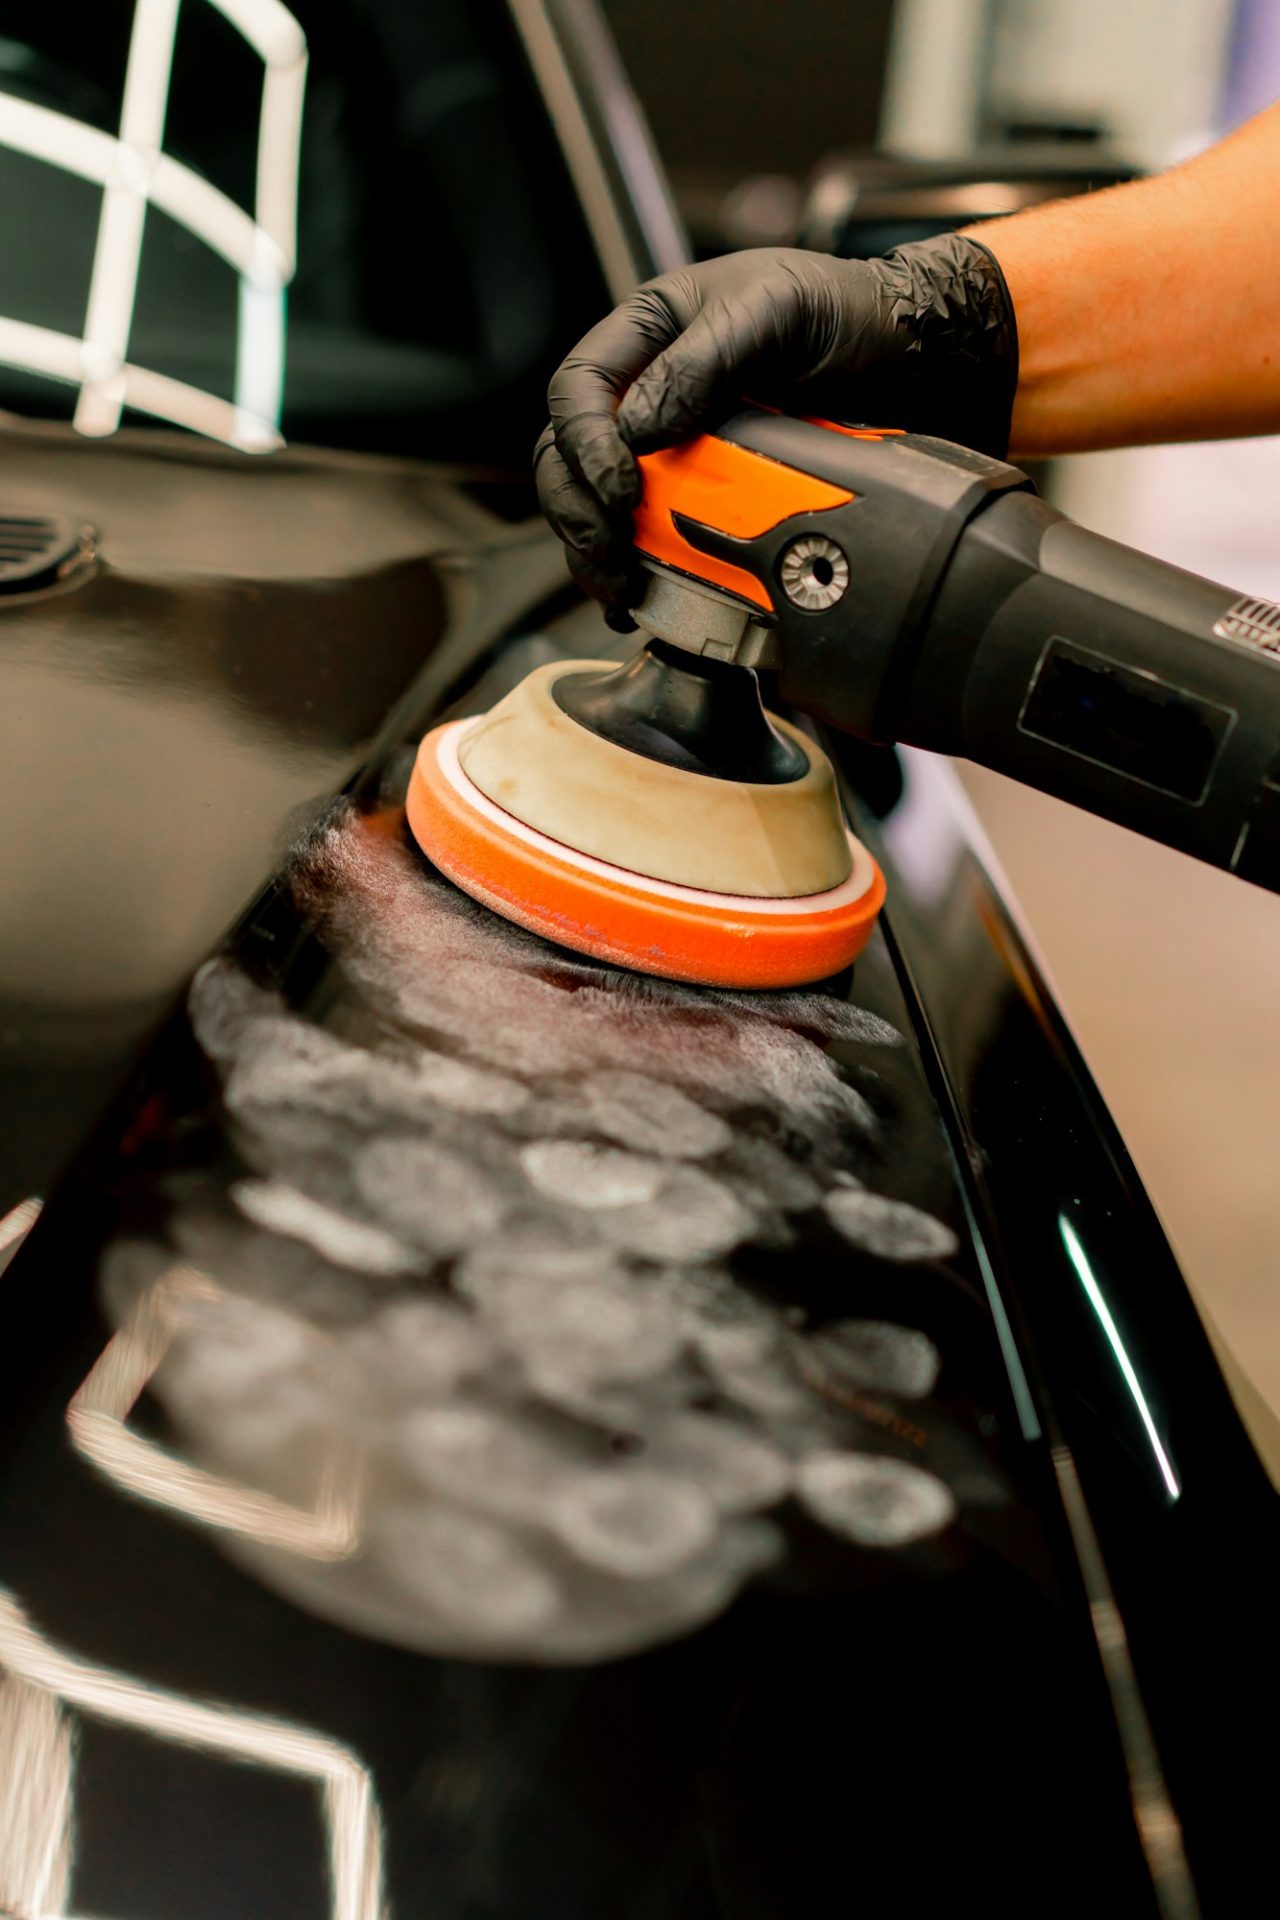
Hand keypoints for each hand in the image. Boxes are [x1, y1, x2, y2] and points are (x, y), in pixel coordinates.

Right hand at [534, 232, 1016, 624]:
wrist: (912, 360)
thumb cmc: (845, 315)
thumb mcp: (775, 312)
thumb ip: (702, 361)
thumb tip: (638, 429)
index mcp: (648, 335)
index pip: (577, 392)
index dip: (584, 444)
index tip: (621, 487)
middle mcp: (645, 393)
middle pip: (565, 459)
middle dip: (578, 512)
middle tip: (613, 553)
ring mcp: (669, 450)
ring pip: (591, 507)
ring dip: (594, 555)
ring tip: (621, 591)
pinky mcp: (699, 498)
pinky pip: (643, 539)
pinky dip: (634, 574)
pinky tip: (641, 601)